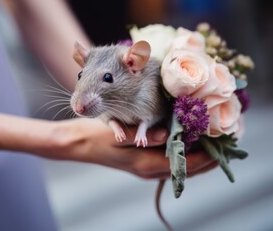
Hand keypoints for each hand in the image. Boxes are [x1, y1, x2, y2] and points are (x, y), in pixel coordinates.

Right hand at [55, 118, 216, 178]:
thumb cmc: (95, 137)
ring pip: (178, 167)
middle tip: (225, 146)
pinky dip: (182, 156)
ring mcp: (144, 168)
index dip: (205, 156)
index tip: (223, 145)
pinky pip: (169, 163)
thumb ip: (142, 136)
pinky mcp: (141, 162)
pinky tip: (187, 145)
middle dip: (207, 159)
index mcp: (145, 164)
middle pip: (185, 169)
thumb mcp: (117, 134)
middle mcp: (148, 169)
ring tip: (212, 146)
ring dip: (196, 158)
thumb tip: (166, 135)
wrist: (79, 144)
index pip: (184, 164)